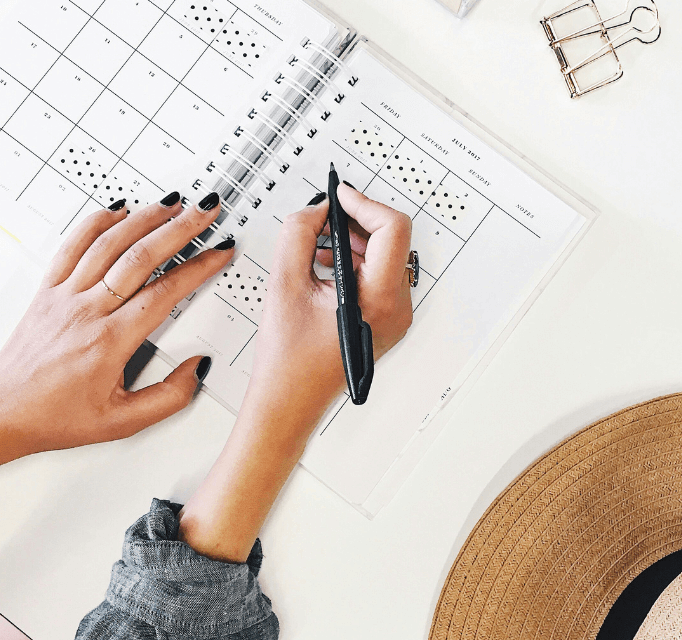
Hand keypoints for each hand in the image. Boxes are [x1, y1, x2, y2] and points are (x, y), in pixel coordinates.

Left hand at [0, 193, 232, 454]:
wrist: (2, 410)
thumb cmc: (56, 416)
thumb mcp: (122, 423)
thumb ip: (168, 397)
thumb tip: (197, 368)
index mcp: (110, 342)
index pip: (164, 292)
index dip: (198, 268)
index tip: (219, 252)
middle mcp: (87, 311)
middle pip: (140, 257)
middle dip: (180, 228)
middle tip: (205, 212)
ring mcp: (65, 296)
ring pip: (108, 243)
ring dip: (144, 218)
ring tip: (172, 203)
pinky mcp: (48, 289)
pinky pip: (72, 245)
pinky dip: (96, 221)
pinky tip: (117, 210)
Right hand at [245, 184, 414, 422]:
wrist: (289, 400)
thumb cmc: (288, 360)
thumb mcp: (284, 283)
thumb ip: (298, 234)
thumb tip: (317, 210)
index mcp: (380, 299)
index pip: (393, 229)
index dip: (364, 203)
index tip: (340, 196)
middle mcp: (397, 309)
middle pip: (391, 241)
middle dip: (356, 222)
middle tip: (324, 216)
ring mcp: (395, 316)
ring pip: (385, 257)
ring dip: (353, 242)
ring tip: (317, 246)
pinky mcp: (385, 319)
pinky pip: (378, 276)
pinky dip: (354, 262)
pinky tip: (324, 266)